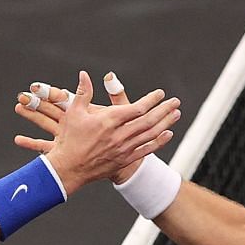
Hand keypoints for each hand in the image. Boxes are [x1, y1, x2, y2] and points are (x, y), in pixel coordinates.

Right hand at [13, 72, 177, 192]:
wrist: (68, 169)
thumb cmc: (69, 140)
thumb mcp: (73, 113)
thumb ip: (83, 92)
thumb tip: (84, 74)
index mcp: (108, 121)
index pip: (136, 108)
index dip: (151, 100)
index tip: (160, 94)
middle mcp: (118, 135)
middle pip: (148, 121)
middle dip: (164, 110)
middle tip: (175, 102)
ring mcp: (123, 149)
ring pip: (150, 135)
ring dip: (165, 123)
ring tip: (176, 114)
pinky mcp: (123, 160)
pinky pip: (145, 150)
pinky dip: (159, 142)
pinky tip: (168, 134)